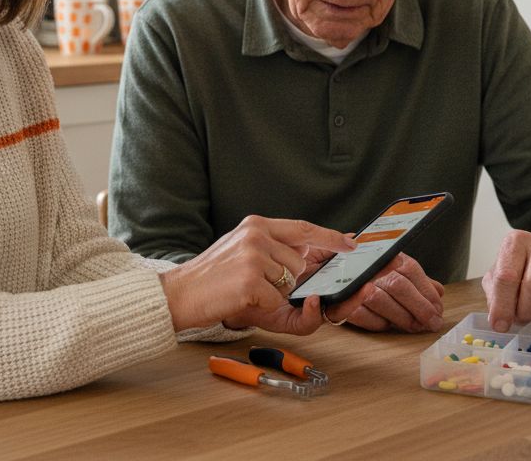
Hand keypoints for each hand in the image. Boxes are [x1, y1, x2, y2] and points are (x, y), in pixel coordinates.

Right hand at [157, 215, 355, 333]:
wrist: (180, 295)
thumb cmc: (214, 280)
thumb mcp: (245, 256)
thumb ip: (277, 254)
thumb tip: (309, 258)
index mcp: (256, 225)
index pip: (303, 228)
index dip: (330, 237)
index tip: (350, 243)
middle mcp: (256, 234)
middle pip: (298, 263)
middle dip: (287, 280)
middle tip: (256, 282)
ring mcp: (253, 255)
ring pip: (289, 282)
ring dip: (272, 293)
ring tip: (244, 288)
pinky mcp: (250, 279)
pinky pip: (276, 300)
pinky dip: (262, 305)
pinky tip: (240, 298)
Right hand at [328, 252, 445, 332]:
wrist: (327, 277)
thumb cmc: (369, 275)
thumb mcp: (394, 270)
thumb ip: (417, 280)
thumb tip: (439, 292)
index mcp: (384, 255)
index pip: (410, 269)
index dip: (427, 291)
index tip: (438, 309)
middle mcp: (367, 267)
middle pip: (398, 285)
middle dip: (420, 308)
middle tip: (433, 323)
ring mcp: (352, 284)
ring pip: (381, 301)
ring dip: (403, 318)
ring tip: (416, 327)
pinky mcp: (340, 304)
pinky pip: (364, 316)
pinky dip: (380, 323)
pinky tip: (390, 325)